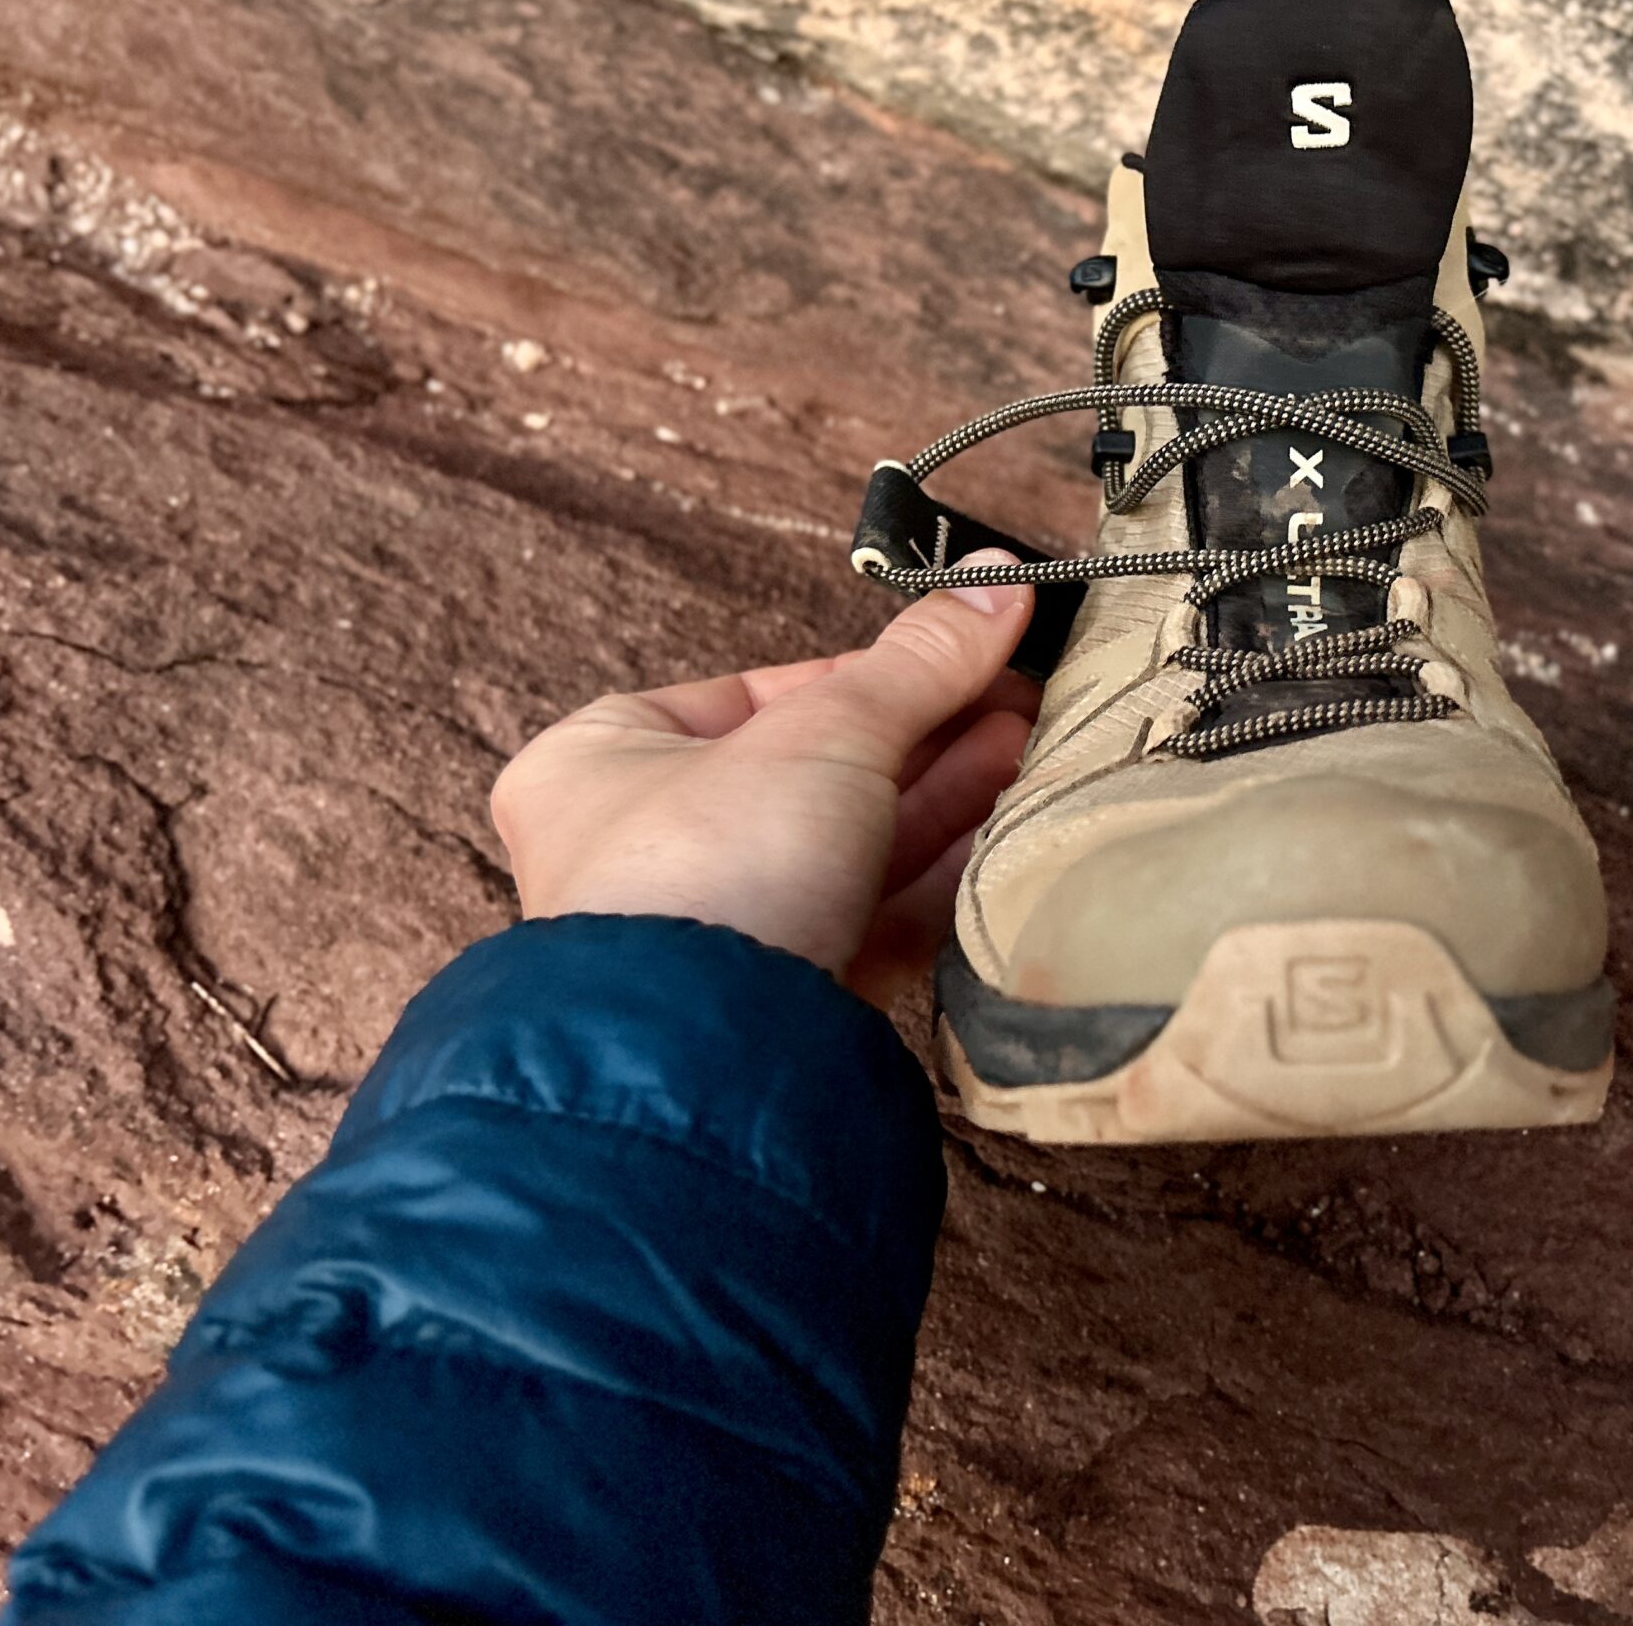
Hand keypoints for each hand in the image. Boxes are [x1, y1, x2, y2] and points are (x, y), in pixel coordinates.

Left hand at [490, 551, 1035, 1006]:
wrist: (708, 1052)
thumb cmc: (713, 864)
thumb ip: (918, 661)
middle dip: (924, 735)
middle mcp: (647, 847)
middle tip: (1015, 700)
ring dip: (943, 796)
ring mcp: (717, 930)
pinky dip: (936, 876)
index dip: (867, 671)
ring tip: (1030, 748)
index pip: (754, 694)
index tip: (958, 652)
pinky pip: (867, 920)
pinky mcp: (782, 999)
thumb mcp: (826, 727)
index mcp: (603, 759)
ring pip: (848, 846)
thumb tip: (998, 580)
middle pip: (812, 770)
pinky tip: (1006, 830)